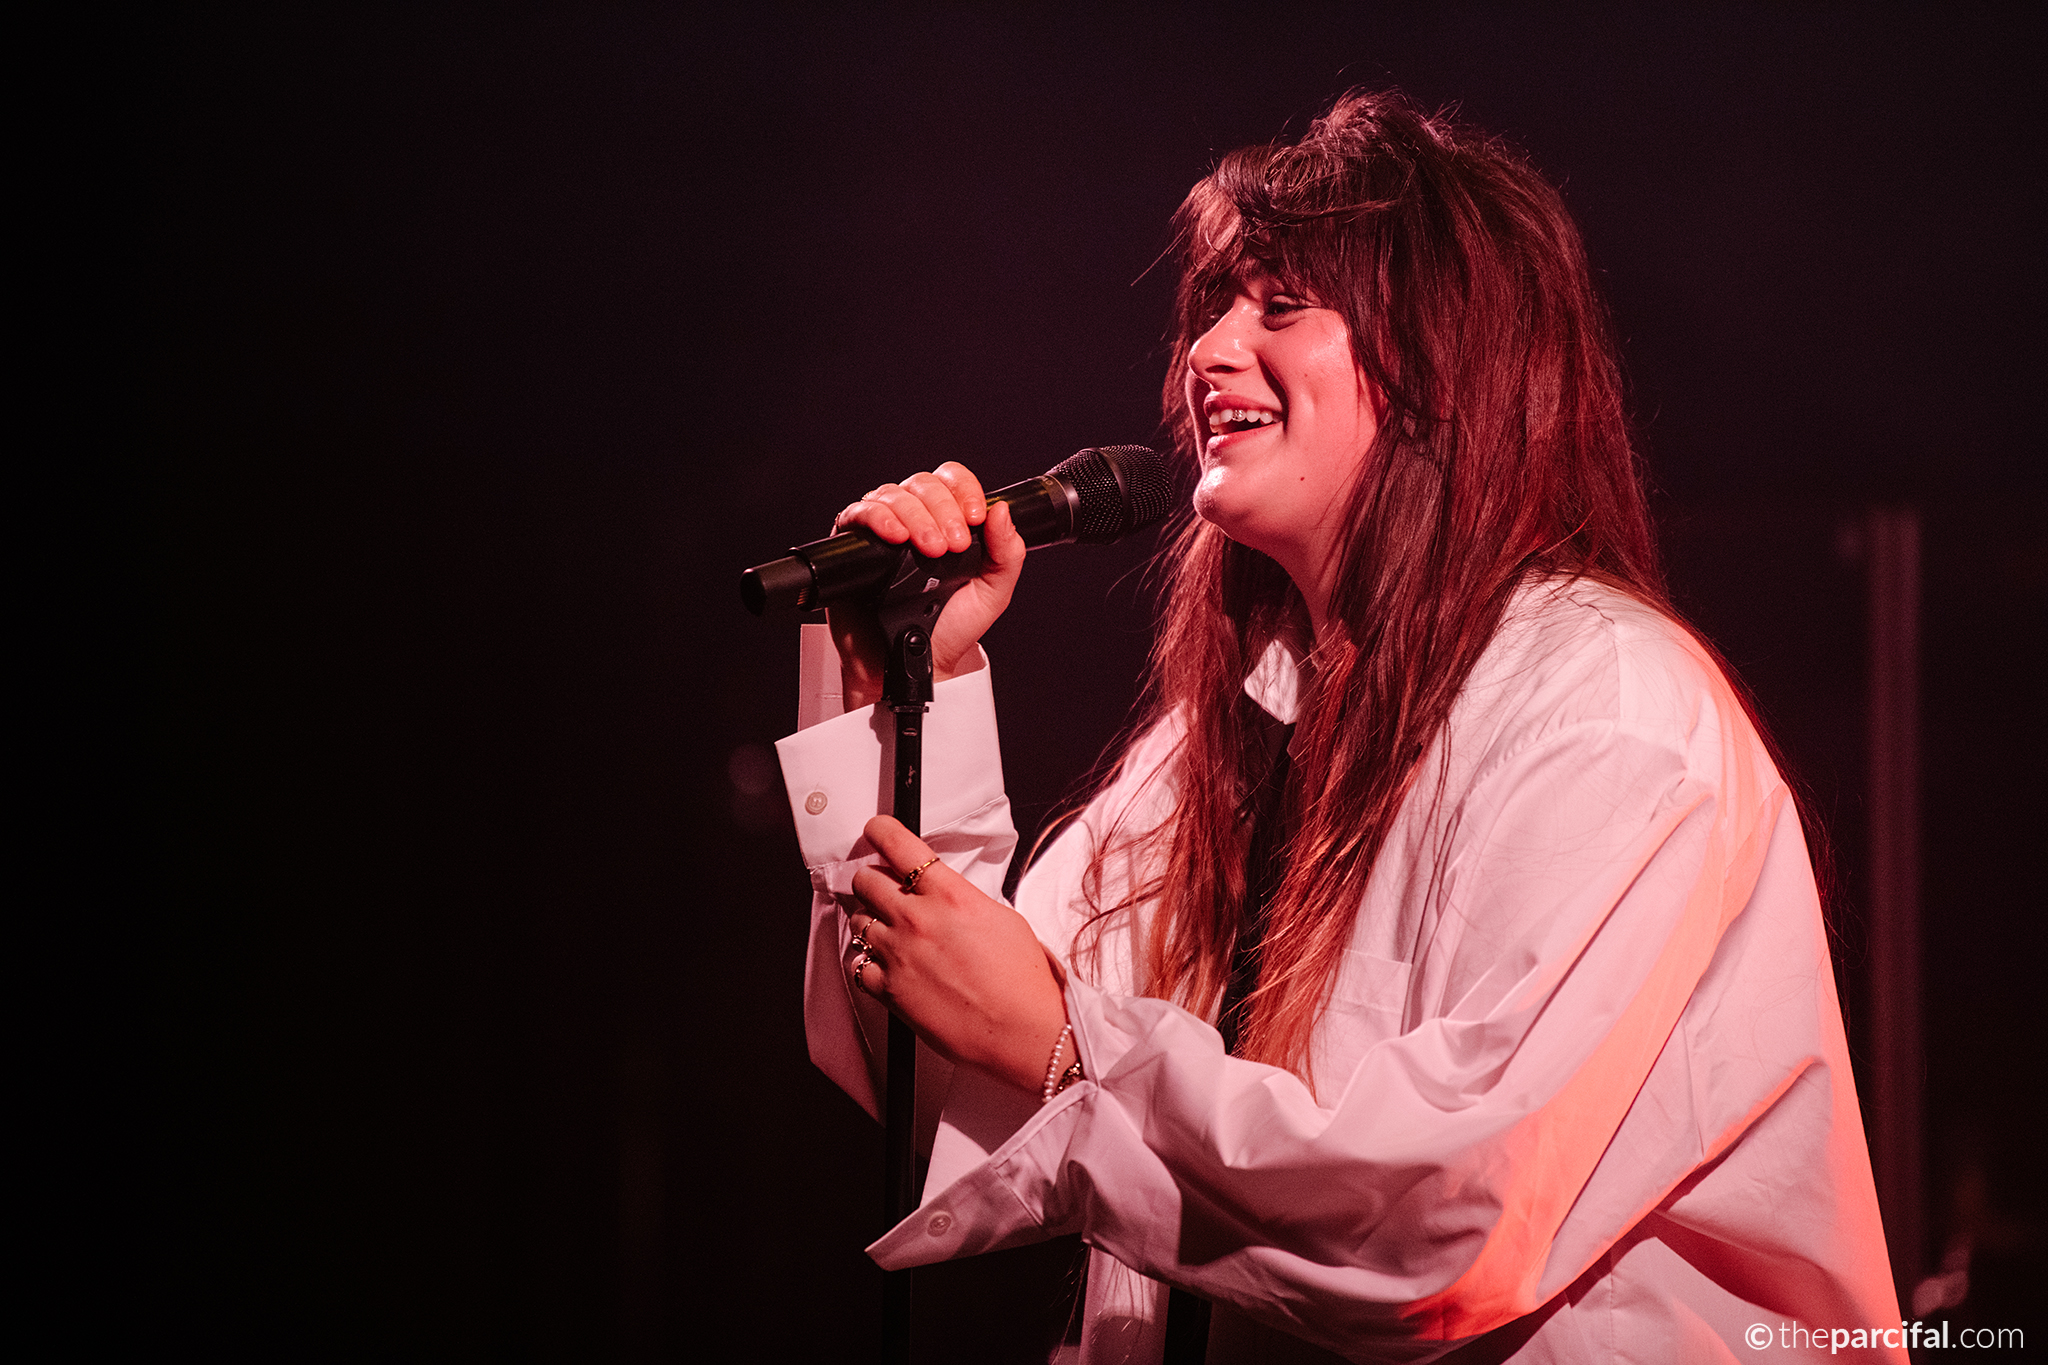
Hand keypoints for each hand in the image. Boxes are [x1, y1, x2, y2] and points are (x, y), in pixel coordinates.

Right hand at [828, 462, 1024, 709]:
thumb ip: (1007, 552)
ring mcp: (883, 528)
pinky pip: (859, 513)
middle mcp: (914, 517)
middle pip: (923, 484)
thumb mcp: (993, 591)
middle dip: (942, 510)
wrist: (917, 661)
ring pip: (892, 495)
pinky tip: (895, 536)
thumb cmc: (951, 627)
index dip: (964, 491)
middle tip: (951, 547)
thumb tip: (1002, 509)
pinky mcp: (853, 543)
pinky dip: (878, 518)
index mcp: (947, 520)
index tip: (974, 519)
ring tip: (929, 550)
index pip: (952, 480)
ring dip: (915, 516)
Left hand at [846, 816, 1069, 1092]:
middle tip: (884, 889)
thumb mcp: (1002, 919)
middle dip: (873, 880)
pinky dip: (867, 962)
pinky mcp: (890, 990)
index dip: (881, 831)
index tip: (876, 831)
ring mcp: (899, 955)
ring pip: (857, 920)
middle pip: (866, 880)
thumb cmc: (1023, 980)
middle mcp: (918, 919)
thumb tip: (943, 895)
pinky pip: (857, 965)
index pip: (898, 844)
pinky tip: (884, 965)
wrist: (1023, 1031)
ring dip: (870, 920)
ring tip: (889, 932)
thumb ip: (962, 900)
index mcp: (951, 895)